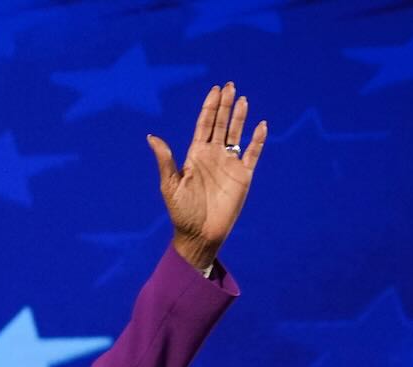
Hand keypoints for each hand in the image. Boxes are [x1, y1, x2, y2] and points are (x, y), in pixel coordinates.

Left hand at [146, 81, 266, 267]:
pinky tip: (261, 125)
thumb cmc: (181, 212)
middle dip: (224, 106)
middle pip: (220, 125)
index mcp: (195, 155)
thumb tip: (151, 137)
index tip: (214, 90)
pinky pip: (252, 154)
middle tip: (229, 85)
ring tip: (242, 99)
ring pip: (236, 135)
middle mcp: (213, 156)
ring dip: (239, 118)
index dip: (209, 108)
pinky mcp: (243, 176)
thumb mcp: (170, 185)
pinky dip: (258, 140)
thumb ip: (165, 160)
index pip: (204, 126)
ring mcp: (229, 165)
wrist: (199, 234)